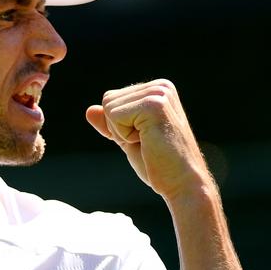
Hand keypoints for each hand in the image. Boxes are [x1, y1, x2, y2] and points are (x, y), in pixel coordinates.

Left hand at [85, 79, 213, 201]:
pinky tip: (148, 141)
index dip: (117, 125)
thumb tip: (89, 110)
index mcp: (157, 90)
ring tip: (148, 141)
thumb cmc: (157, 164)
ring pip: (109, 107)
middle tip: (146, 142)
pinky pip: (114, 115)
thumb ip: (110, 123)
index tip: (144, 138)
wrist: (181, 184)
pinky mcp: (154, 105)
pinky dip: (124, 135)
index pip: (111, 98)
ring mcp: (159, 93)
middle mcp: (160, 86)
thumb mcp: (127, 138)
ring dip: (122, 132)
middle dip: (118, 128)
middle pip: (108, 100)